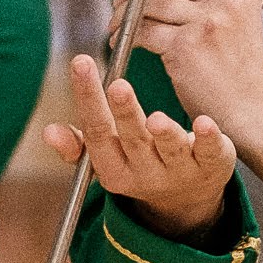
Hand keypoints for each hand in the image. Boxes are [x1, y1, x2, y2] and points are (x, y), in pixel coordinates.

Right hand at [42, 54, 236, 242]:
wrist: (187, 201)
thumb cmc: (140, 163)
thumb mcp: (108, 159)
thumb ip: (78, 145)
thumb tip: (48, 132)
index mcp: (114, 170)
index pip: (97, 132)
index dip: (88, 99)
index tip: (81, 60)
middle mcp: (146, 173)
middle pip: (133, 141)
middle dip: (124, 115)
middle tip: (117, 86)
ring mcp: (181, 172)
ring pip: (171, 151)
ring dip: (163, 134)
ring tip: (154, 118)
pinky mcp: (213, 167)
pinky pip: (210, 153)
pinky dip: (208, 138)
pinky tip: (204, 122)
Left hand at [123, 0, 262, 136]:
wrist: (249, 106)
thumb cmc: (238, 65)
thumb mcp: (238, 14)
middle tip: (122, 0)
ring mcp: (206, 21)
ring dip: (124, 11)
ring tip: (119, 23)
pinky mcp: (185, 47)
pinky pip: (142, 30)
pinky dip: (125, 35)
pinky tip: (122, 41)